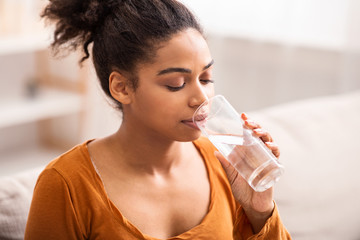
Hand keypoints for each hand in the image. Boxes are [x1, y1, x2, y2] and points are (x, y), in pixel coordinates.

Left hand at [215, 113, 278, 231]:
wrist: (252, 205)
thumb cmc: (242, 188)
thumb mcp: (231, 175)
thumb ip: (226, 164)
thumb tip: (215, 151)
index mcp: (248, 151)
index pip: (249, 133)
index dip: (247, 123)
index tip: (242, 115)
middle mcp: (258, 153)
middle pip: (260, 134)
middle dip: (255, 126)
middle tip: (247, 122)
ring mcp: (266, 159)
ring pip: (269, 141)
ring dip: (264, 134)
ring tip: (256, 132)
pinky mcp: (273, 167)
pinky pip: (276, 155)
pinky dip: (274, 149)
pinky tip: (268, 146)